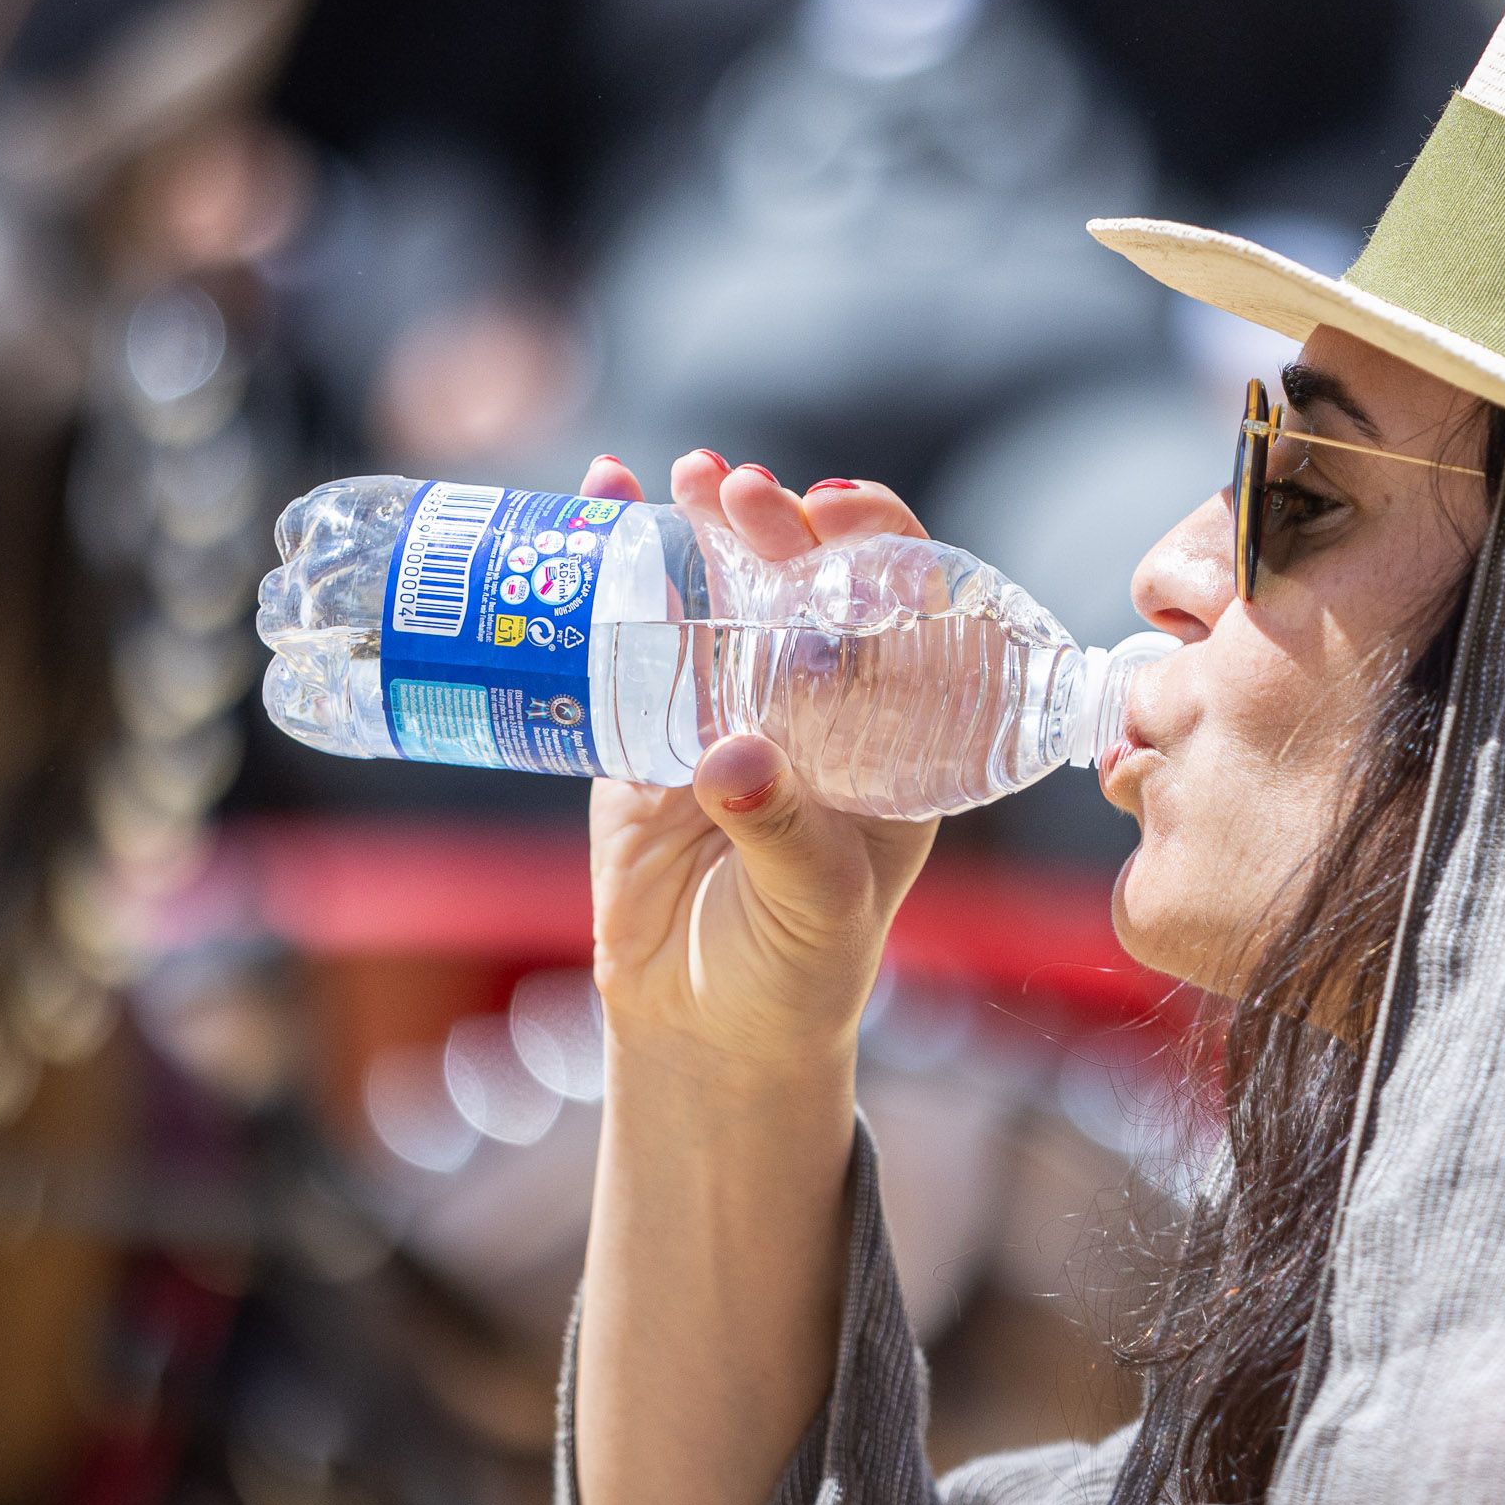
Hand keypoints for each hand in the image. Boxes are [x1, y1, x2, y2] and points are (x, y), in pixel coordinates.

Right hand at [580, 451, 938, 1082]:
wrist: (706, 1028)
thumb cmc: (797, 969)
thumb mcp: (815, 904)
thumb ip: (782, 830)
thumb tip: (733, 756)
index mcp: (894, 732)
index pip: (906, 610)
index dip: (878, 549)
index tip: (835, 513)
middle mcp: (821, 700)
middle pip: (808, 583)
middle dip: (779, 526)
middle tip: (740, 491)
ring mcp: (733, 700)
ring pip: (726, 590)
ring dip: (704, 523)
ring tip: (681, 475)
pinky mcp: (649, 720)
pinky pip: (638, 630)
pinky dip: (620, 561)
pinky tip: (598, 496)